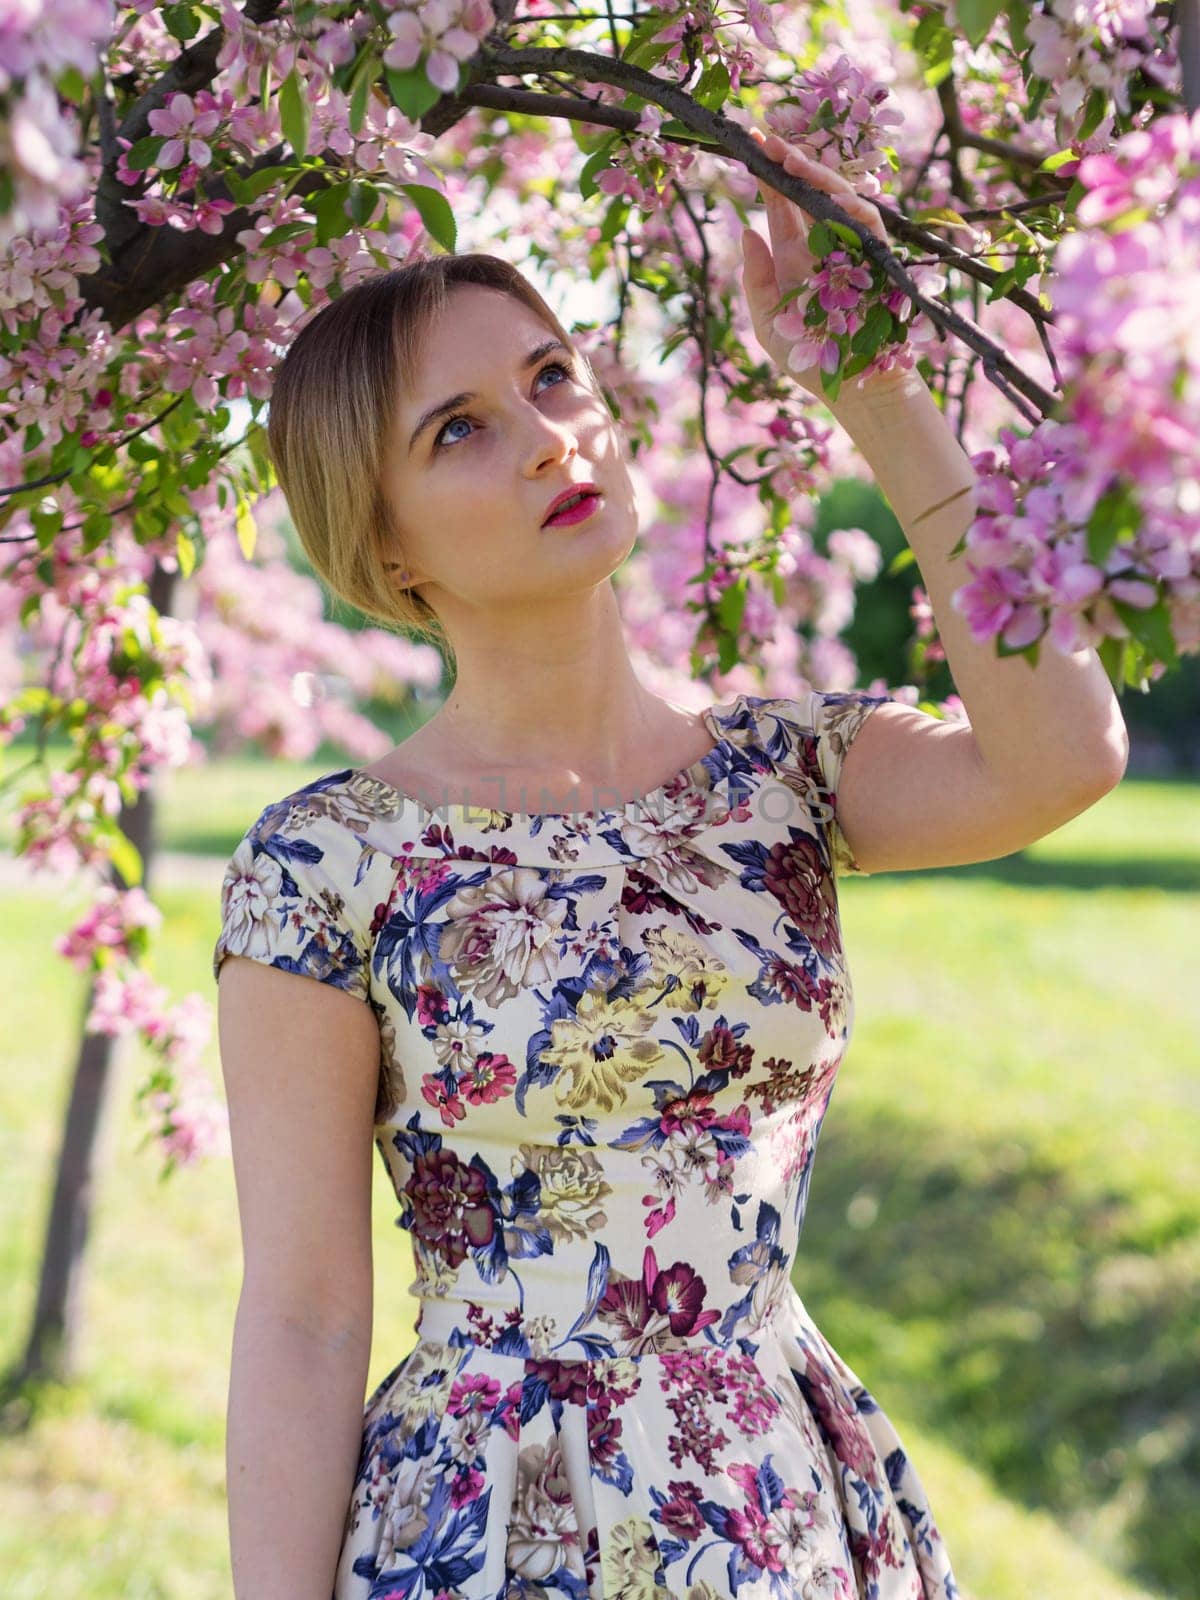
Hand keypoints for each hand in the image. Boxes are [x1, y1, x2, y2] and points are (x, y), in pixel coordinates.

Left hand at [739, 127, 890, 403]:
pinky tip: (826, 190)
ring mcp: (853, 248)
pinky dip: (849, 203)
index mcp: (797, 257)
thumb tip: (746, 231)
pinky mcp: (879, 257)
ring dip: (814, 175)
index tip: (750, 146)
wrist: (854, 390)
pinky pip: (867, 221)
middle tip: (767, 138)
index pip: (782, 208)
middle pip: (807, 193)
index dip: (768, 178)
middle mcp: (825, 245)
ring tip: (788, 158)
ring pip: (836, 198)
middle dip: (790, 163)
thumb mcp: (768, 323)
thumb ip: (755, 281)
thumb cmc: (811, 362)